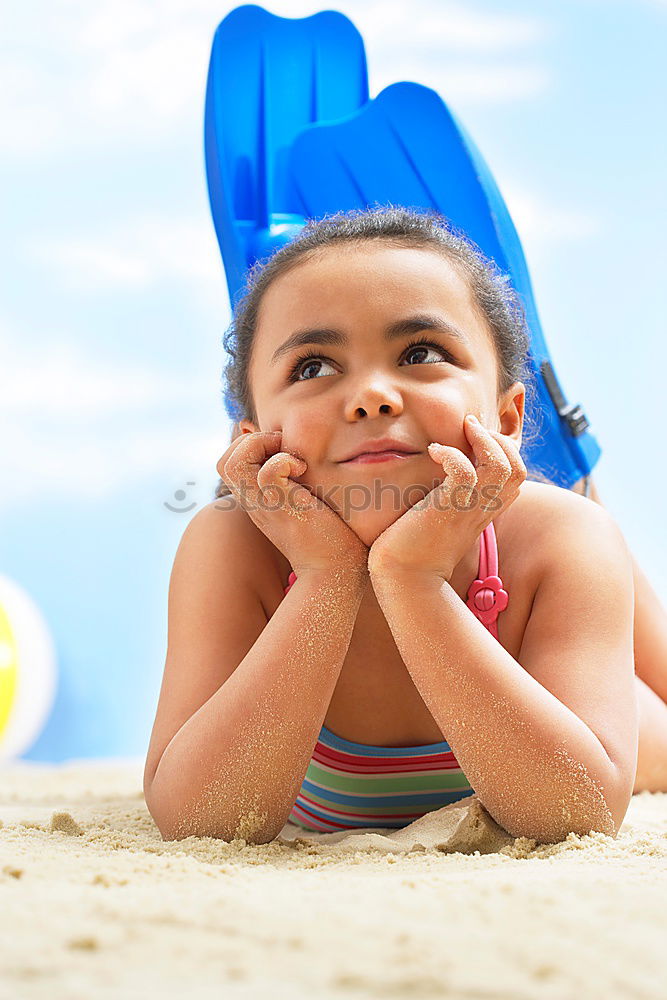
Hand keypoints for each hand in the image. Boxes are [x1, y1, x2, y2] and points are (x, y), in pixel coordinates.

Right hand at [216, 430, 368, 576]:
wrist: (336, 570)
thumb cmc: (330, 537)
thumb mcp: (305, 502)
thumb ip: (296, 483)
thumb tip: (301, 457)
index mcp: (257, 500)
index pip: (230, 464)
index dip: (251, 446)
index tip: (283, 450)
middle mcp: (255, 502)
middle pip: (225, 462)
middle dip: (252, 442)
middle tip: (284, 450)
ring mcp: (266, 505)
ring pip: (233, 464)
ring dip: (261, 447)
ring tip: (291, 458)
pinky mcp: (284, 507)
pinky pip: (267, 472)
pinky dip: (284, 461)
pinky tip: (304, 470)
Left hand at [367, 415, 526, 580]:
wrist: (404, 579)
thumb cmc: (412, 550)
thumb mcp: (440, 519)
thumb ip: (448, 500)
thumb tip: (436, 478)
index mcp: (483, 511)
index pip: (517, 477)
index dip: (506, 451)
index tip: (478, 439)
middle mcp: (482, 510)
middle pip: (518, 469)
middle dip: (500, 440)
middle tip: (471, 427)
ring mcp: (468, 509)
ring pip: (501, 467)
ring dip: (483, 440)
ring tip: (461, 430)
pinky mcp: (447, 509)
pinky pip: (465, 473)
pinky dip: (452, 454)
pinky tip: (434, 451)